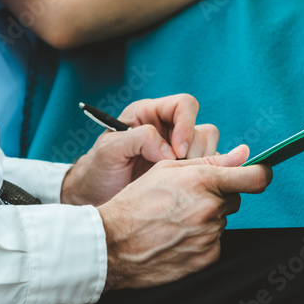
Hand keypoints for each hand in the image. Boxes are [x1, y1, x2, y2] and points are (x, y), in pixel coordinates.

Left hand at [61, 94, 219, 205]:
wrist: (95, 198)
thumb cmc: (98, 170)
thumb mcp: (109, 149)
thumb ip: (138, 139)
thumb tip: (169, 150)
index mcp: (149, 114)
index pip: (183, 105)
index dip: (187, 125)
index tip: (178, 151)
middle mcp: (168, 129)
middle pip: (202, 127)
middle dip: (196, 150)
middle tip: (179, 170)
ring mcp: (178, 152)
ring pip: (208, 149)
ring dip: (201, 165)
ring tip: (180, 181)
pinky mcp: (183, 172)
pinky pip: (205, 170)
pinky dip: (202, 178)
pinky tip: (186, 189)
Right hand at [97, 145, 271, 290]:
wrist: (114, 243)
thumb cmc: (137, 201)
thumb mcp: (167, 169)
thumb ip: (210, 161)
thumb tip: (244, 154)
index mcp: (202, 181)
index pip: (255, 177)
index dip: (261, 173)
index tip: (260, 173)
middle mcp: (211, 209)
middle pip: (234, 198)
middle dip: (218, 196)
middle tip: (189, 198)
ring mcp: (210, 235)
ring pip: (221, 220)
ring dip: (207, 218)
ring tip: (176, 219)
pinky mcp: (207, 257)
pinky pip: (214, 242)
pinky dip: (201, 239)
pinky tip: (177, 236)